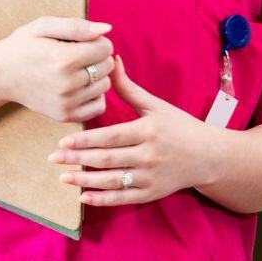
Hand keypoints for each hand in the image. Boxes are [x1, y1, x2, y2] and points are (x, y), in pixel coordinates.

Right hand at [0, 16, 113, 122]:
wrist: (0, 75)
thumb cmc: (24, 46)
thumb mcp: (44, 26)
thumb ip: (77, 26)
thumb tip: (107, 29)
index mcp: (63, 59)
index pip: (105, 48)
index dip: (96, 41)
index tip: (80, 42)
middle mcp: (66, 84)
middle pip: (106, 66)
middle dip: (97, 57)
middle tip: (76, 55)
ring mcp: (65, 103)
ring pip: (105, 86)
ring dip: (96, 76)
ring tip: (74, 70)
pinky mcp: (64, 116)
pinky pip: (99, 107)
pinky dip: (94, 96)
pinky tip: (78, 86)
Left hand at [50, 55, 219, 204]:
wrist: (208, 156)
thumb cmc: (180, 126)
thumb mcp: (157, 105)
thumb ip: (130, 89)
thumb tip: (112, 61)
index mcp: (148, 131)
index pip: (111, 137)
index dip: (86, 140)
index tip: (63, 140)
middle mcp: (149, 155)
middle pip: (107, 159)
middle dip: (77, 159)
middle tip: (53, 158)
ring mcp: (150, 177)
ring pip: (112, 181)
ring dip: (84, 181)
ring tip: (62, 177)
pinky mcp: (151, 193)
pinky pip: (123, 198)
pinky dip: (103, 199)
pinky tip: (84, 196)